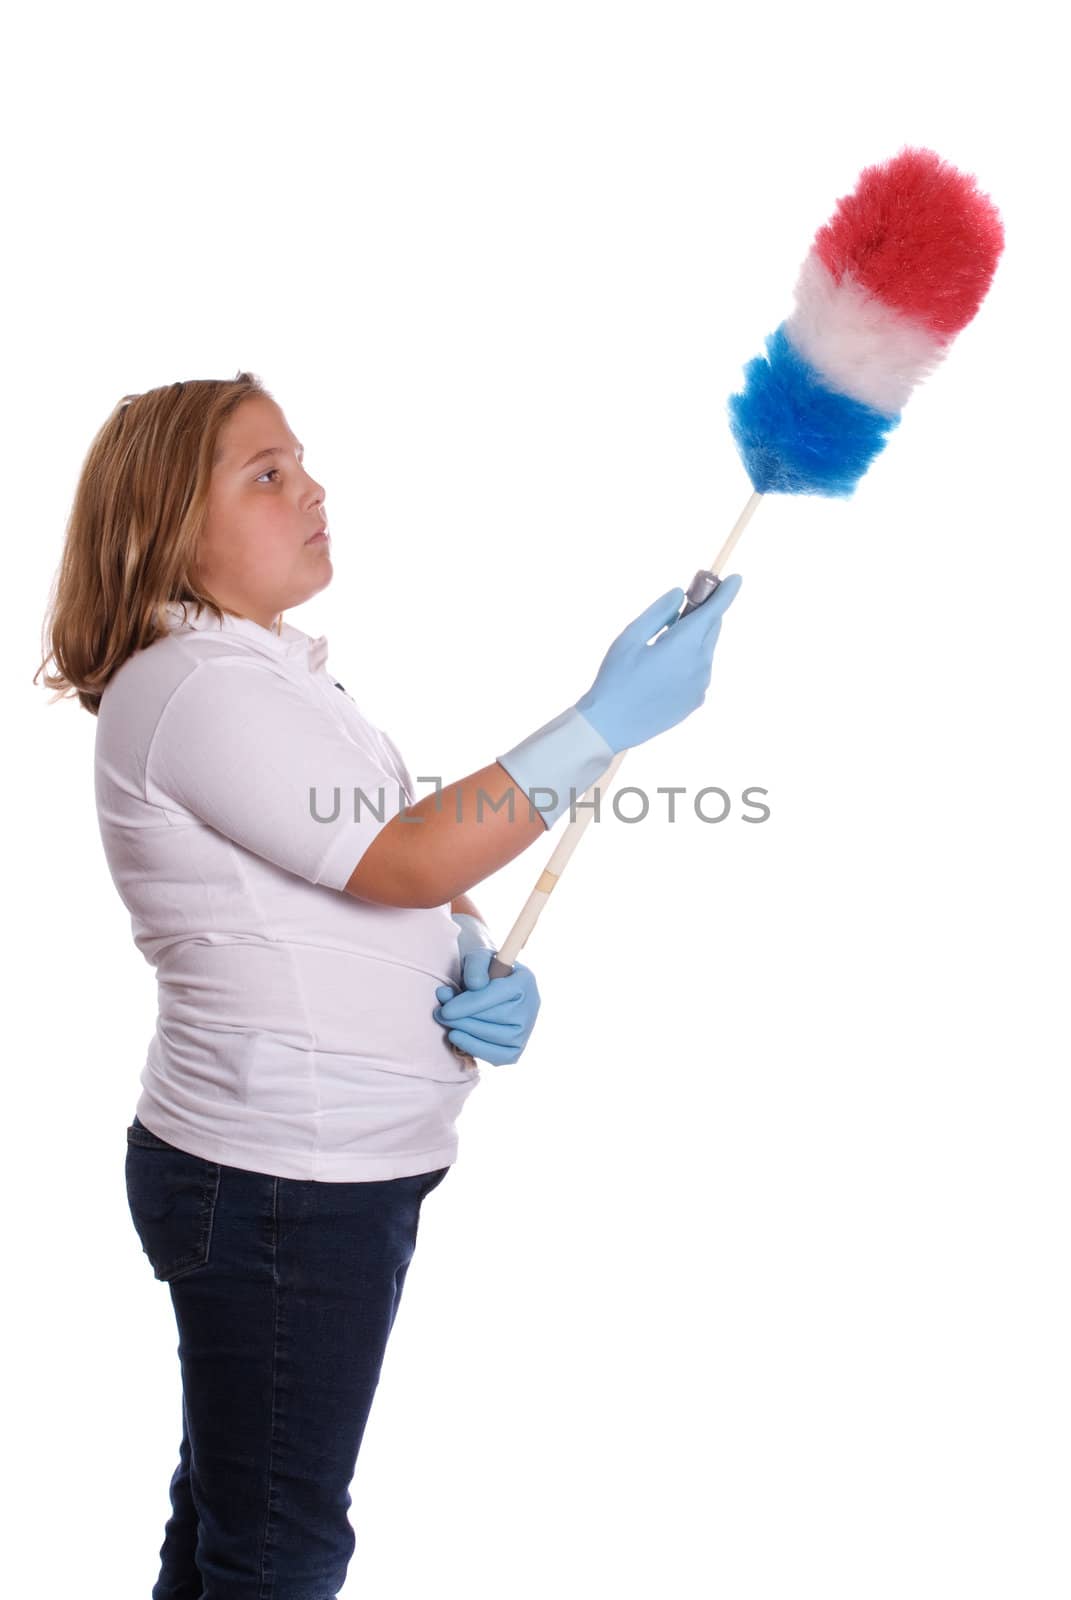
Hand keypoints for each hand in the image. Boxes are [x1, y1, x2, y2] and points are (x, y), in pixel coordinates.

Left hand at [433, 955, 540, 1066]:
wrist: (487, 988)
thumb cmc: (481, 971)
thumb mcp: (478, 957)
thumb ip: (476, 964)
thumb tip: (476, 984)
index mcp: (525, 980)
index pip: (500, 994)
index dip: (471, 1003)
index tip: (446, 1009)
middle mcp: (531, 1006)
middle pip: (499, 1017)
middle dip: (465, 1018)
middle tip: (440, 1014)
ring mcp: (526, 1030)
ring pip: (498, 1037)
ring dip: (467, 1032)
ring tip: (447, 1023)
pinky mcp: (516, 1049)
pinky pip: (498, 1056)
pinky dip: (475, 1048)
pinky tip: (457, 1037)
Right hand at [574, 574, 742, 752]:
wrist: (610, 725)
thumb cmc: (615, 678)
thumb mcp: (630, 637)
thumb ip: (658, 612)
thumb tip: (679, 596)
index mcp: (684, 646)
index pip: (714, 612)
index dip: (727, 592)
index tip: (736, 578)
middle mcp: (700, 666)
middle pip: (712, 629)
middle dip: (703, 613)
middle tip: (686, 603)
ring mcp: (701, 686)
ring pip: (705, 650)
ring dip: (693, 639)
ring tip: (662, 645)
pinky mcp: (696, 700)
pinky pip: (699, 671)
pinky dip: (689, 661)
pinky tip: (663, 671)